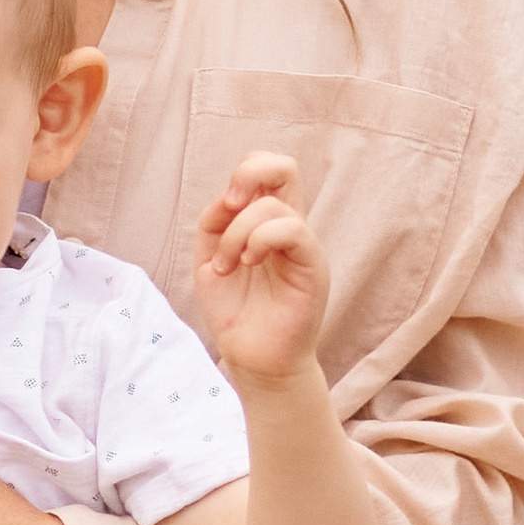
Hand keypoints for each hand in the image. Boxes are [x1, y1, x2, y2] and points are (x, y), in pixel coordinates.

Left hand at [194, 151, 327, 384]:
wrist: (253, 357)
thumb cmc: (235, 311)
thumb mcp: (210, 260)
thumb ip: (215, 224)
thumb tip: (228, 198)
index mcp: (265, 222)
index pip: (266, 171)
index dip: (242, 175)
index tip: (222, 207)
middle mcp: (288, 228)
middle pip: (285, 167)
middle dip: (250, 173)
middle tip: (230, 206)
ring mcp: (303, 246)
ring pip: (275, 204)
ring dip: (237, 233)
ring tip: (227, 266)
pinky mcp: (313, 266)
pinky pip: (293, 229)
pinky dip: (260, 240)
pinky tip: (246, 264)